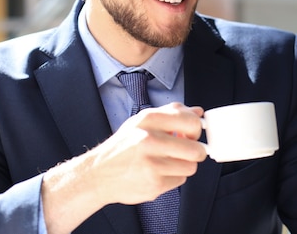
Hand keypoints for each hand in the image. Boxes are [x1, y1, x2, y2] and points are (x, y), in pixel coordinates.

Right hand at [42, 102, 205, 233]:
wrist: (98, 174)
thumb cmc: (122, 147)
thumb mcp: (142, 122)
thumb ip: (171, 113)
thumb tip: (198, 112)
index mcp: (148, 120)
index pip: (191, 121)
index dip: (197, 129)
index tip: (192, 134)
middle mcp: (149, 140)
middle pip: (196, 149)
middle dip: (197, 151)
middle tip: (188, 151)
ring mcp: (151, 164)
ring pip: (190, 167)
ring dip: (184, 165)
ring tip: (170, 162)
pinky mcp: (153, 185)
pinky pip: (179, 181)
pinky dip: (173, 177)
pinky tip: (159, 172)